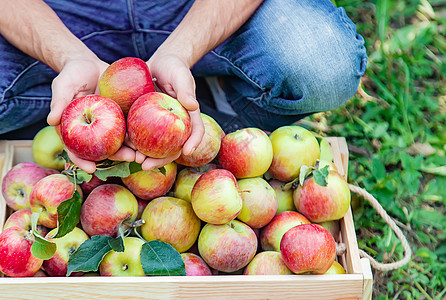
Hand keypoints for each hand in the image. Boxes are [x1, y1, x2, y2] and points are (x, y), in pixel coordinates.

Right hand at [47, 57, 134, 172]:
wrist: (91, 63)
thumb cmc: (73, 74)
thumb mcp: (64, 85)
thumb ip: (59, 101)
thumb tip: (51, 121)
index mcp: (76, 129)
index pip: (76, 149)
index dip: (82, 161)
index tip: (91, 169)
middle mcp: (93, 131)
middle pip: (104, 149)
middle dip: (117, 157)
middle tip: (130, 159)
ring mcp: (109, 124)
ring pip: (120, 141)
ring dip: (132, 148)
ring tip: (143, 153)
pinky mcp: (122, 115)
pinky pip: (130, 126)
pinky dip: (139, 133)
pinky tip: (149, 137)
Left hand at [133, 52, 204, 170]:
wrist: (157, 64)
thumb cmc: (174, 67)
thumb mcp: (180, 75)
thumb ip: (186, 89)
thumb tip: (193, 105)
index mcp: (188, 116)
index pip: (195, 131)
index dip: (194, 142)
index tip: (188, 152)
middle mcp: (175, 125)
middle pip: (173, 147)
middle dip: (161, 159)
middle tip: (147, 165)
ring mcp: (160, 126)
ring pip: (155, 146)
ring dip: (145, 156)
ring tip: (133, 160)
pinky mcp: (145, 122)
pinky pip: (140, 135)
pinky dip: (132, 142)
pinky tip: (122, 146)